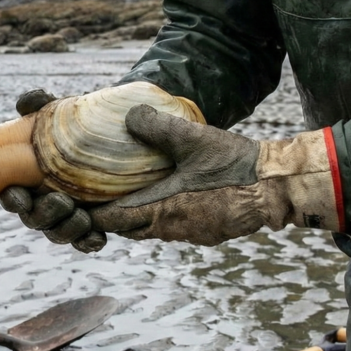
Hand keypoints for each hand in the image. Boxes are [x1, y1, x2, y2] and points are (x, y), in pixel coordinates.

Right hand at [0, 88, 107, 252]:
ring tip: (83, 217)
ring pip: (57, 233)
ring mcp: (66, 214)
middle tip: (62, 202)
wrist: (121, 134)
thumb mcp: (62, 111)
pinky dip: (89, 242)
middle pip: (33, 218)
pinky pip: (85, 241)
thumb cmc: (79, 124)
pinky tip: (98, 238)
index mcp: (27, 177)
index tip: (22, 197)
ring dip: (66, 229)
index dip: (14, 199)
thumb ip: (41, 105)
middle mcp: (42, 199)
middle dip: (44, 215)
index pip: (12, 194)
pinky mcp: (91, 223)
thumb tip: (28, 101)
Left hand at [90, 104, 342, 244]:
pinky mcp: (205, 232)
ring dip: (135, 215)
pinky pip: (171, 228)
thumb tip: (129, 115)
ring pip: (148, 230)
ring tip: (127, 191)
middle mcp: (170, 228)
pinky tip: (164, 195)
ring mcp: (189, 234)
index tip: (76, 199)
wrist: (275, 187)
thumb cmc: (233, 165)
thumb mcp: (193, 139)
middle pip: (125, 229)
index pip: (110, 221)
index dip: (90, 213)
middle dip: (110, 214)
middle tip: (97, 193)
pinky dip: (159, 215)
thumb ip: (158, 127)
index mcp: (161, 210)